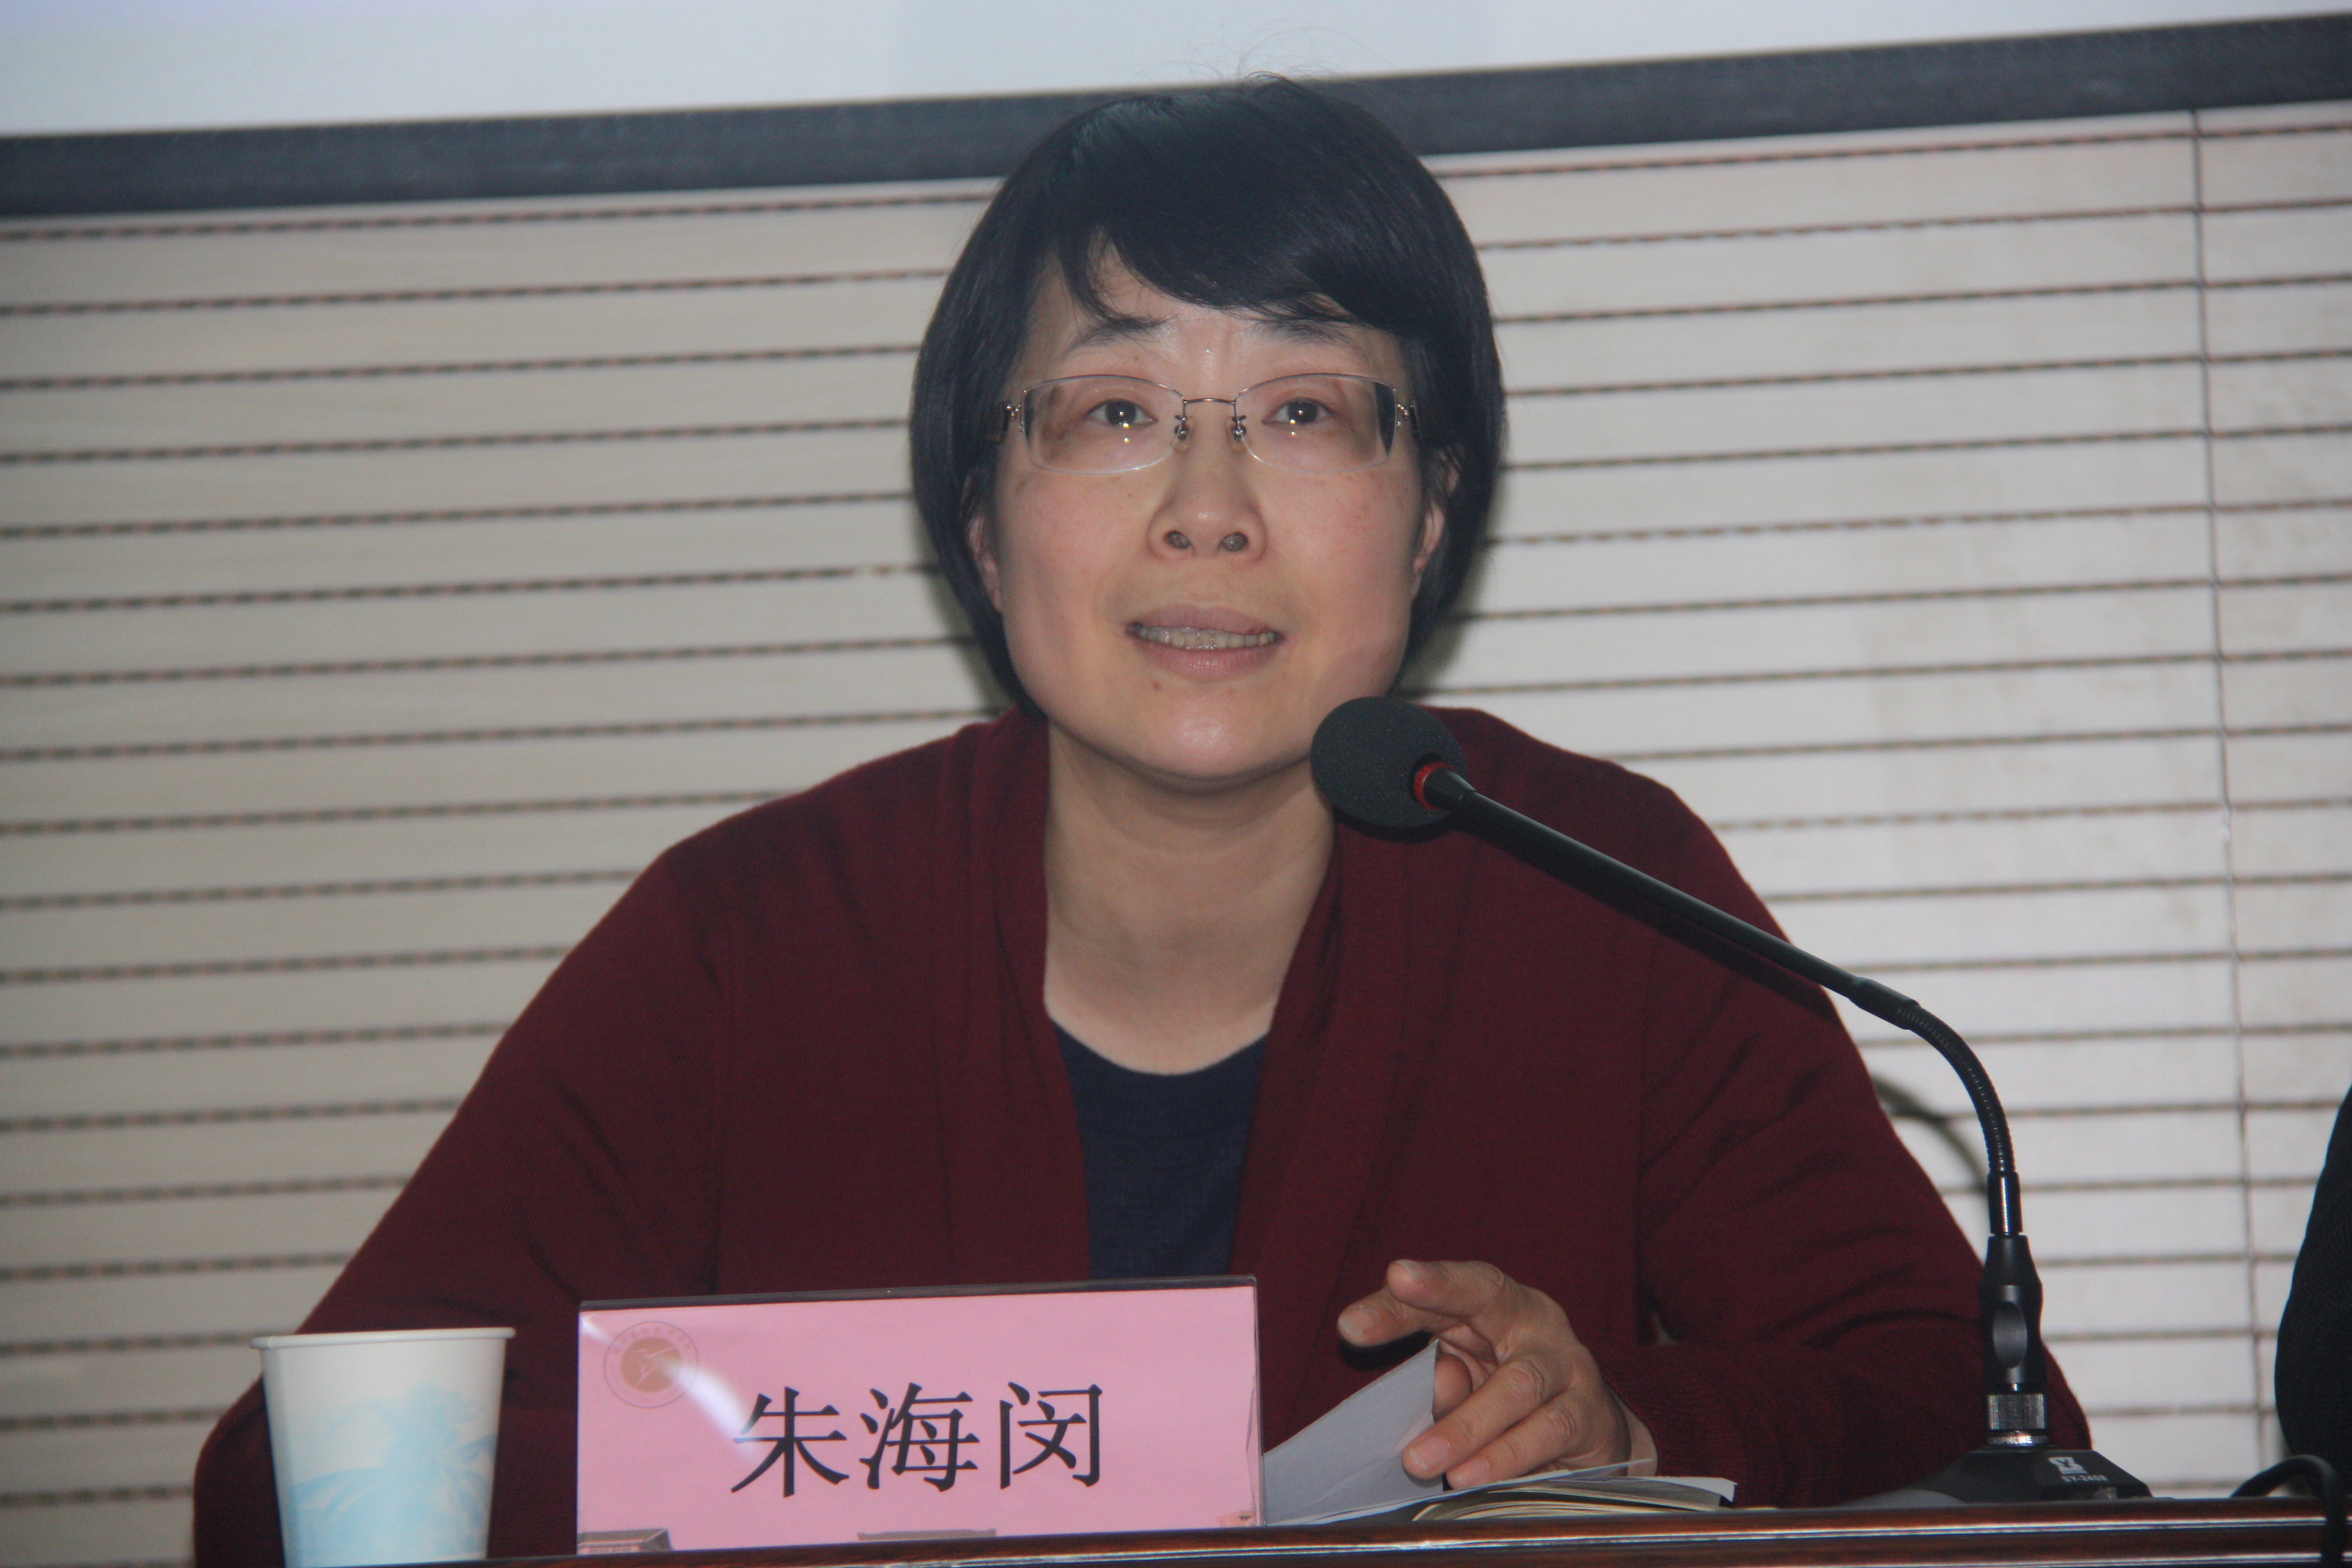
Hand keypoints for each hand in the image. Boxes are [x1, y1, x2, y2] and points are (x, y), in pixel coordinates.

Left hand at [1337, 1258, 1645, 1488]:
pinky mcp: (1588, 1415)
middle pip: (1485, 1297)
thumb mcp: (1467, 1380)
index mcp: (1496, 1303)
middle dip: (1429, 1299)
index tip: (1364, 1307)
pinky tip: (1469, 1476)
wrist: (1590, 1436)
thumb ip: (1441, 1379)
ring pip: (1517, 1382)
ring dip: (1464, 1424)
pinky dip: (1505, 1456)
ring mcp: (1568, 1364)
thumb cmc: (1508, 1399)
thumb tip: (1437, 1378)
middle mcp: (1535, 1321)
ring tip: (1419, 1458)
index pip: (1451, 1285)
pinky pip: (1547, 1431)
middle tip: (1357, 1327)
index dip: (1410, 1292)